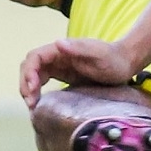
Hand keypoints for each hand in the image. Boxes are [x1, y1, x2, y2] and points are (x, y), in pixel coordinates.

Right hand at [19, 38, 133, 105]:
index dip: (29, 73)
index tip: (32, 90)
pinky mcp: (62, 74)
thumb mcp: (98, 54)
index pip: (35, 57)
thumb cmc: (113, 59)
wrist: (125, 63)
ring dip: (28, 89)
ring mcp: (58, 65)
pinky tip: (39, 103)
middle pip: (30, 66)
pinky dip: (36, 91)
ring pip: (33, 74)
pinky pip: (42, 81)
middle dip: (25, 83)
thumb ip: (79, 48)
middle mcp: (56, 55)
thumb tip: (58, 44)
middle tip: (30, 103)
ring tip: (32, 106)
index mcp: (61, 49)